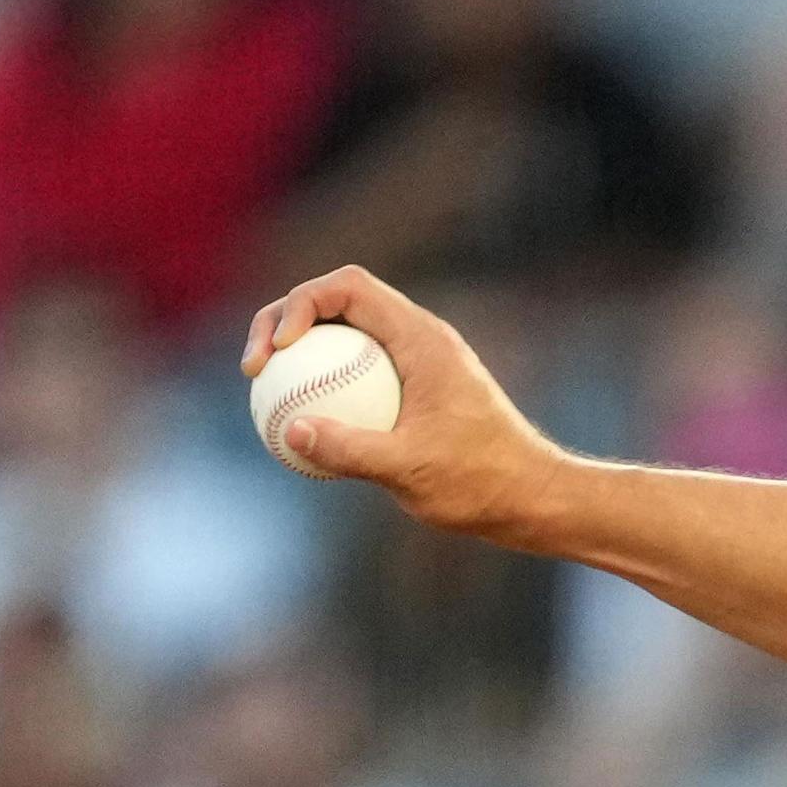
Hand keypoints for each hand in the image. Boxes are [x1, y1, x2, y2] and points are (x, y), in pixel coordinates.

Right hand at [240, 265, 564, 542]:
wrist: (533, 500)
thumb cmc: (483, 483)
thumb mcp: (411, 469)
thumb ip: (350, 449)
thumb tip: (290, 430)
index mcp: (422, 338)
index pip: (348, 287)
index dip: (300, 303)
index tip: (278, 351)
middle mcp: (419, 340)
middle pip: (336, 304)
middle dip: (283, 321)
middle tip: (253, 370)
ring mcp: (416, 365)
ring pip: (343, 340)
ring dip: (299, 355)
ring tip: (262, 394)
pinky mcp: (412, 393)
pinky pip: (354, 376)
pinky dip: (321, 388)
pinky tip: (295, 429)